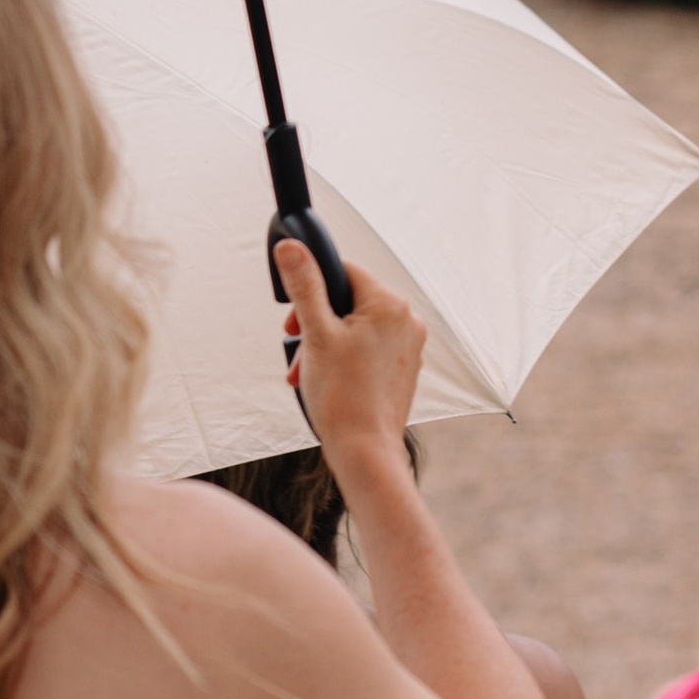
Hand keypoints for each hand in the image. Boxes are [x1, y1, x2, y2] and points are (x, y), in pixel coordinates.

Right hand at [277, 239, 424, 463]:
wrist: (365, 451)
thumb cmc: (342, 395)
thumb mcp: (315, 334)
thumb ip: (304, 287)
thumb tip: (291, 247)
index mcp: (390, 304)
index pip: (345, 272)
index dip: (313, 288)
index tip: (293, 316)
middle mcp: (407, 320)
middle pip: (348, 302)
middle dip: (314, 324)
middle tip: (297, 347)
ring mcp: (407, 346)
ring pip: (354, 329)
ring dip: (323, 345)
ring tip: (306, 373)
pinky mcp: (402, 368)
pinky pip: (367, 350)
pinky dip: (342, 359)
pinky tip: (323, 382)